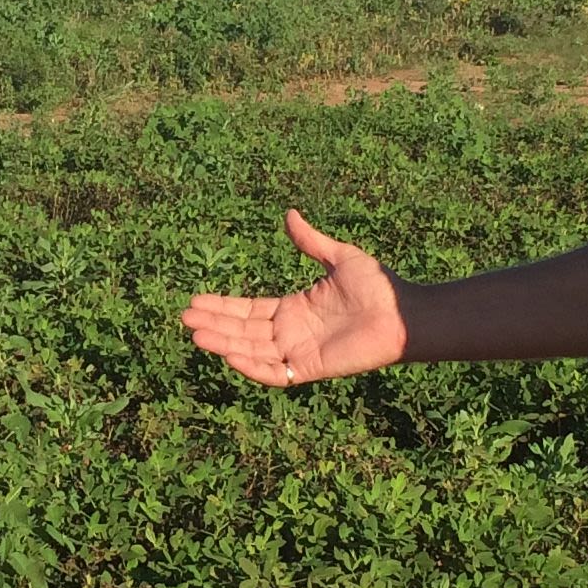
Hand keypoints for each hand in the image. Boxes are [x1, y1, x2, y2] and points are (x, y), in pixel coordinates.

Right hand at [179, 210, 407, 386]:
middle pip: (243, 331)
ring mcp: (299, 352)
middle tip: (184, 318)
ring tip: (195, 334)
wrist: (403, 312)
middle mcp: (291, 333)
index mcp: (294, 309)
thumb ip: (310, 241)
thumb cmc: (378, 287)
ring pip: (252, 351)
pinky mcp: (311, 368)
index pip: (249, 311)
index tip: (196, 300)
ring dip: (223, 343)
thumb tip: (289, 214)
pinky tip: (228, 355)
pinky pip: (275, 372)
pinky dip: (251, 366)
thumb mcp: (338, 257)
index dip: (222, 307)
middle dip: (214, 325)